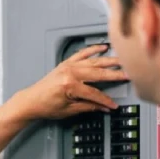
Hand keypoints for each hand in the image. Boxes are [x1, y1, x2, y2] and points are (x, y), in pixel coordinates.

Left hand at [4, 44, 128, 122]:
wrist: (30, 101)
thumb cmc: (44, 106)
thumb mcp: (68, 111)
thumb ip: (87, 107)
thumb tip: (102, 107)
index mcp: (70, 86)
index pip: (94, 93)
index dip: (105, 101)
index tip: (113, 105)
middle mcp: (69, 73)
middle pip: (98, 73)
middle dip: (115, 75)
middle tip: (129, 75)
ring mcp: (67, 66)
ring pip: (93, 61)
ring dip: (109, 60)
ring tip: (123, 60)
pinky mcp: (65, 63)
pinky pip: (82, 54)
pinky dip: (93, 50)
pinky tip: (103, 47)